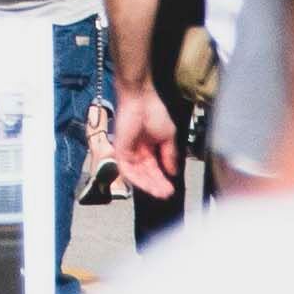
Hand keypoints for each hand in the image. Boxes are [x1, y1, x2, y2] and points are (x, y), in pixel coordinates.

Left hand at [111, 76, 180, 200]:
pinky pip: (127, 170)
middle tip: (167, 194)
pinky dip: (137, 179)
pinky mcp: (120, 151)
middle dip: (157, 185)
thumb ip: (169, 155)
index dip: (162, 179)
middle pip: (146, 174)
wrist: (141, 99)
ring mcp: (128, 152)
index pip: (154, 168)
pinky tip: (148, 186)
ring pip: (137, 175)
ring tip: (161, 193)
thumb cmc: (154, 112)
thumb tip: (173, 172)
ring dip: (149, 185)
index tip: (171, 189)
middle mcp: (137, 152)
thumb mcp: (167, 137)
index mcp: (148, 147)